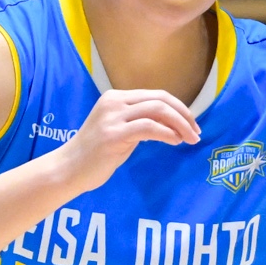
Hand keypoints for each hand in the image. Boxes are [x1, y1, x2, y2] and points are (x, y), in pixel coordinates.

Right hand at [49, 88, 199, 195]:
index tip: (192, 125)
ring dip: (180, 125)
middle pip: (160, 99)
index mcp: (116, 98)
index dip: (179, 108)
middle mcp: (114, 102)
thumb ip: (141, 123)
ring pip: (157, 110)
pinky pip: (149, 127)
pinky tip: (175, 141)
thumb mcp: (121, 131)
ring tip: (190, 139)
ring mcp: (112, 117)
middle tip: (196, 132)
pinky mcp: (113, 134)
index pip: (156, 95)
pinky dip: (167, 133)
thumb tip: (172, 125)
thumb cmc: (97, 154)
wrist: (69, 169)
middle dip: (184, 115)